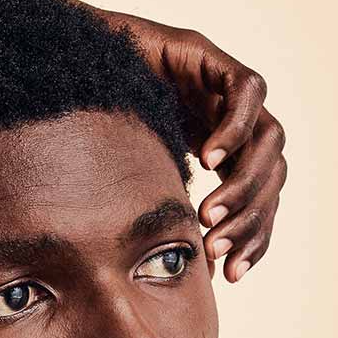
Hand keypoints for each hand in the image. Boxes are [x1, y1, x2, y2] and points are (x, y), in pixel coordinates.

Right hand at [67, 4, 286, 282]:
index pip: (260, 205)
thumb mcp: (139, 194)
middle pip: (271, 178)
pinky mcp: (211, 59)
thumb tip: (185, 278)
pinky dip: (231, 130)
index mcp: (225, 161)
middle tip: (212, 248)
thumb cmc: (94, 141)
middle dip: (247, 220)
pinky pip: (246, 92)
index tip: (230, 275)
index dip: (253, 241)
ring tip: (205, 215)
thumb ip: (164, 226)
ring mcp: (225, 91)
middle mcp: (234, 127)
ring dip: (242, 185)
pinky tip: (205, 161)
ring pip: (269, 141)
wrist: (66, 76)